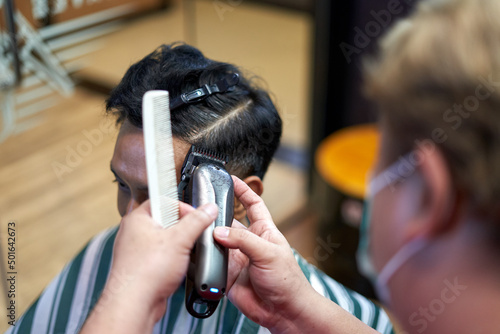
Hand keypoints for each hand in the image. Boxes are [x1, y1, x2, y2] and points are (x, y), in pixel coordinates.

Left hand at [81, 200, 217, 332]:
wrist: (135, 304)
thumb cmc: (145, 272)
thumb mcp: (180, 239)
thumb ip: (197, 221)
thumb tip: (208, 210)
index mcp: (137, 219)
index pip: (162, 200)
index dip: (181, 206)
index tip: (196, 215)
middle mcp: (134, 233)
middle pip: (165, 220)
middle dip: (182, 228)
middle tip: (192, 234)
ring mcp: (137, 251)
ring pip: (165, 240)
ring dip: (179, 245)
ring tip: (184, 252)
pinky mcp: (143, 267)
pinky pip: (162, 256)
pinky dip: (173, 259)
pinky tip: (179, 266)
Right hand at [213, 177, 377, 333]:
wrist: (283, 311)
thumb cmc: (288, 281)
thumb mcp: (268, 253)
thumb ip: (243, 241)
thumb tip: (220, 231)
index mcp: (263, 231)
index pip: (252, 204)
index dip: (242, 191)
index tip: (231, 179)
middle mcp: (248, 242)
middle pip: (228, 223)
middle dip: (215, 216)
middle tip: (201, 209)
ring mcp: (237, 258)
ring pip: (216, 242)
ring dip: (208, 238)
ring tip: (197, 231)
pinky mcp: (227, 274)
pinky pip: (212, 263)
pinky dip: (204, 259)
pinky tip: (198, 255)